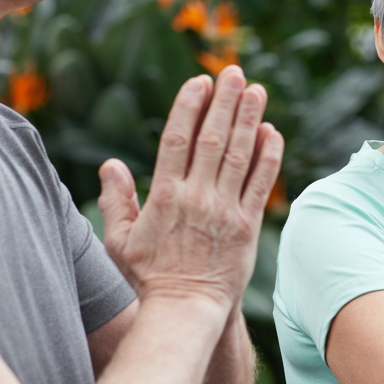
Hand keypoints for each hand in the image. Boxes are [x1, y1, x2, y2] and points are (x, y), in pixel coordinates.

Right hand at [97, 65, 283, 311]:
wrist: (185, 312)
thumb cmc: (147, 278)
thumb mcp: (119, 240)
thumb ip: (116, 200)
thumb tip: (110, 164)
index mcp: (164, 196)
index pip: (177, 139)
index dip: (189, 107)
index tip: (199, 83)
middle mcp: (196, 198)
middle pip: (212, 139)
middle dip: (224, 102)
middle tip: (234, 72)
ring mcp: (225, 211)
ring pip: (238, 155)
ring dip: (249, 120)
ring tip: (257, 90)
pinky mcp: (247, 226)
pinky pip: (260, 185)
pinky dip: (268, 157)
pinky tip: (272, 132)